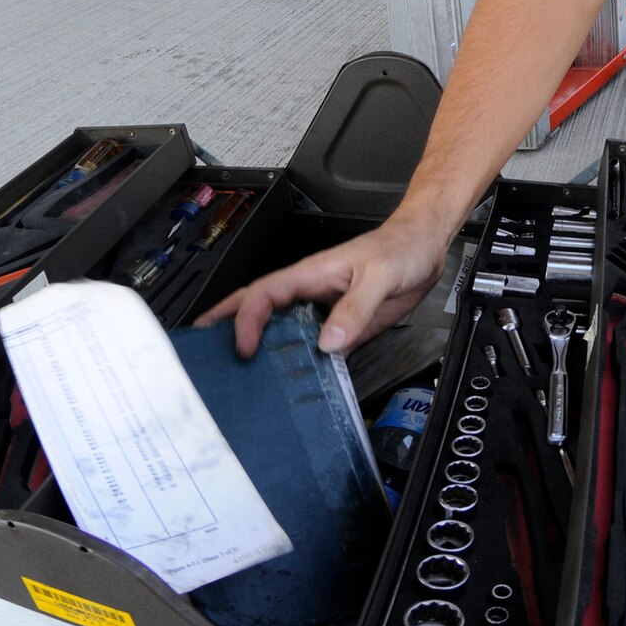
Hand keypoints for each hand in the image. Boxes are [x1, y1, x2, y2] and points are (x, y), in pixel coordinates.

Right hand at [198, 215, 448, 357]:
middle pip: (258, 305)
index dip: (246, 319)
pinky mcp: (339, 323)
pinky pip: (308, 342)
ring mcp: (322, 307)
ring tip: (235, 373)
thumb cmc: (401, 249)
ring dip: (256, 344)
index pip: (264, 294)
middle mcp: (310, 291)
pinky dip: (292, 357)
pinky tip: (288, 378)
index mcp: (311, 274)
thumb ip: (355, 308)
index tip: (243, 347)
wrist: (423, 246)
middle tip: (202, 352)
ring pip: (279, 325)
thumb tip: (328, 342)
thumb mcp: (380, 276)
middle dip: (226, 323)